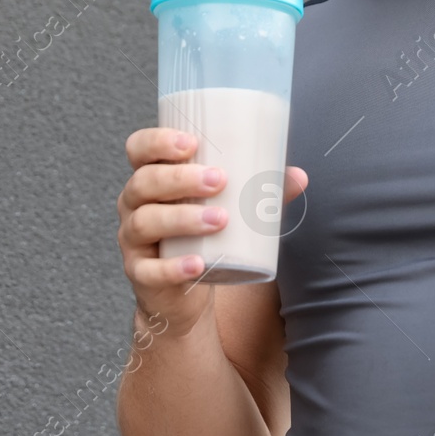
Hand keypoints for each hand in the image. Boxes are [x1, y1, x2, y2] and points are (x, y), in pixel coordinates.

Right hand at [117, 127, 307, 332]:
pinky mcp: (141, 275)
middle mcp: (134, 206)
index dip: (157, 141)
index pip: (138, 150)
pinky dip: (174, 268)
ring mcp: (134, 242)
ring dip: (182, 218)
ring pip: (145, 222)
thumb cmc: (202, 236)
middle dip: (180, 178)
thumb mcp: (226, 207)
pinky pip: (150, 270)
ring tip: (219, 219)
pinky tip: (198, 264)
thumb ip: (260, 190)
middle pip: (143, 182)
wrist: (182, 294)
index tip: (191, 142)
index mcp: (152, 179)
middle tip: (219, 180)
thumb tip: (299, 175)